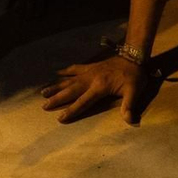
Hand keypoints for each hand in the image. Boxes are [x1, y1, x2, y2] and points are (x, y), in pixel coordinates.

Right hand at [40, 55, 154, 124]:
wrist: (133, 56)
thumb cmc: (134, 76)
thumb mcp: (134, 91)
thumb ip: (129, 105)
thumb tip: (129, 121)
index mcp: (100, 87)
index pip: (83, 102)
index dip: (72, 110)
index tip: (60, 118)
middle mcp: (91, 79)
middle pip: (71, 90)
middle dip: (57, 98)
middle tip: (44, 105)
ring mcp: (89, 71)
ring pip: (69, 79)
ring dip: (57, 86)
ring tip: (43, 91)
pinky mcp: (90, 66)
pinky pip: (75, 68)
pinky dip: (65, 71)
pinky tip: (57, 73)